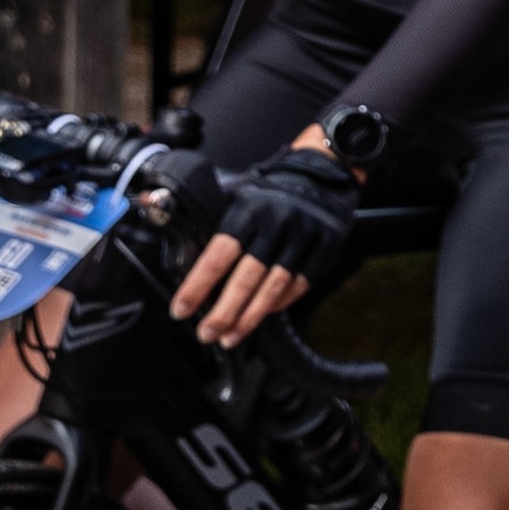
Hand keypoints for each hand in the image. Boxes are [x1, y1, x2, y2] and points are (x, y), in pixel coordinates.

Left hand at [168, 135, 357, 346]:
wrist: (322, 173)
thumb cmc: (271, 192)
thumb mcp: (239, 198)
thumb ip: (219, 228)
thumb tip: (189, 269)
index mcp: (248, 210)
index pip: (217, 256)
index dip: (197, 286)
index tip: (181, 309)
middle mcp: (277, 222)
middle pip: (247, 277)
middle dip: (224, 312)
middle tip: (207, 334)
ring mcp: (305, 235)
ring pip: (274, 286)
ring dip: (250, 317)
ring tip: (231, 336)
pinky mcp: (327, 246)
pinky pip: (301, 284)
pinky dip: (281, 303)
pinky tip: (263, 316)